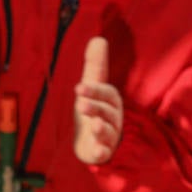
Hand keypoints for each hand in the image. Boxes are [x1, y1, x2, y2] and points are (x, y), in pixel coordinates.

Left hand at [73, 36, 122, 164]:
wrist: (94, 142)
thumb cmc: (94, 110)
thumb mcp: (92, 87)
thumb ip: (95, 65)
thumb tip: (98, 38)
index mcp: (109, 101)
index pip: (106, 94)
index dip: (94, 90)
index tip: (78, 88)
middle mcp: (113, 118)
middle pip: (107, 112)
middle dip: (95, 107)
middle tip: (79, 104)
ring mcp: (109, 136)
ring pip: (108, 132)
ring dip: (101, 128)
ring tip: (92, 125)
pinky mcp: (103, 152)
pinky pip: (105, 152)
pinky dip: (102, 151)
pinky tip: (98, 151)